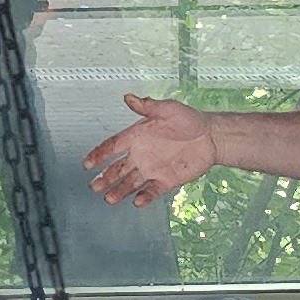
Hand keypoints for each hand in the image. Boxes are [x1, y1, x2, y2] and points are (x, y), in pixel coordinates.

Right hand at [82, 95, 216, 207]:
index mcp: (137, 136)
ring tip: (109, 198)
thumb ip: (148, 106)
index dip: (99, 154)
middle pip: (117, 168)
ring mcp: (152, 169)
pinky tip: (137, 201)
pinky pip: (151, 190)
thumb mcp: (169, 109)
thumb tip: (128, 97)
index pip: (113, 146)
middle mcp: (141, 154)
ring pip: (130, 182)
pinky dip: (144, 196)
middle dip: (105, 177)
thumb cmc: (190, 120)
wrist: (212, 137)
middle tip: (94, 186)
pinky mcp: (166, 180)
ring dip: (119, 190)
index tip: (87, 163)